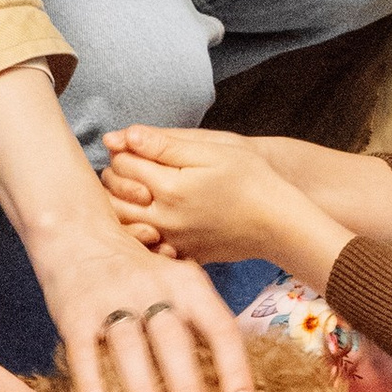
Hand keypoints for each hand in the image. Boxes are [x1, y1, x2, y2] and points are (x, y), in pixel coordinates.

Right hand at [0, 61, 254, 391]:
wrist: (74, 226)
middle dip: (187, 388)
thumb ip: (198, 323)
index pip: (219, 327)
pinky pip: (85, 352)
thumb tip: (231, 382)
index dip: (234, 369)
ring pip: (131, 348)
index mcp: (186, 283)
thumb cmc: (136, 269)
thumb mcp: (175, 282)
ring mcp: (111, 299)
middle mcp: (152, 288)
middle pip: (174, 340)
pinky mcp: (74, 312)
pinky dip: (92, 386)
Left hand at [103, 125, 280, 262]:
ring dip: (119, 203)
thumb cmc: (251, 180)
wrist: (278, 222)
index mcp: (170, 188)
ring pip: (121, 223)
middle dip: (115, 175)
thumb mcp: (212, 150)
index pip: (122, 163)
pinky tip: (148, 215)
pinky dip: (135, 228)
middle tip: (132, 164)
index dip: (124, 148)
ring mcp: (170, 241)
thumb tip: (123, 136)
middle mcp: (163, 219)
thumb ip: (165, 143)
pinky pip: (142, 243)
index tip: (136, 143)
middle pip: (112, 196)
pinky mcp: (178, 254)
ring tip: (136, 188)